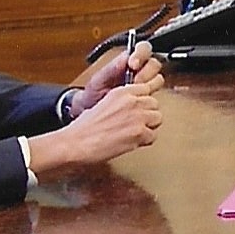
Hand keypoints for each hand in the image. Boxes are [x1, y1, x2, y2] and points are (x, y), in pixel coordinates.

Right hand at [27, 82, 162, 177]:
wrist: (77, 143)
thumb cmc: (85, 128)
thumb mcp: (104, 103)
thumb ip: (122, 102)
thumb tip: (134, 107)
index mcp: (122, 92)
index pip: (147, 90)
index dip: (143, 102)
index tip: (139, 110)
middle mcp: (132, 101)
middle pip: (155, 104)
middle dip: (148, 115)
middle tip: (136, 124)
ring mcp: (138, 116)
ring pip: (158, 119)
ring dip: (149, 127)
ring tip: (134, 134)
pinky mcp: (139, 132)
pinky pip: (153, 136)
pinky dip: (144, 142)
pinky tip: (131, 142)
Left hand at [76, 39, 162, 107]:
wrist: (93, 113)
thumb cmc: (93, 95)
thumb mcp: (98, 79)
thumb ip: (112, 68)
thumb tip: (125, 57)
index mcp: (128, 61)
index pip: (143, 49)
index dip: (141, 54)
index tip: (133, 64)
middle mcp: (140, 71)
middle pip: (154, 63)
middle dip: (146, 72)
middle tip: (135, 82)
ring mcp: (145, 85)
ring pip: (158, 79)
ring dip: (149, 85)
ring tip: (136, 93)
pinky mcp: (147, 99)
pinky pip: (156, 95)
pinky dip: (150, 97)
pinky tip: (140, 101)